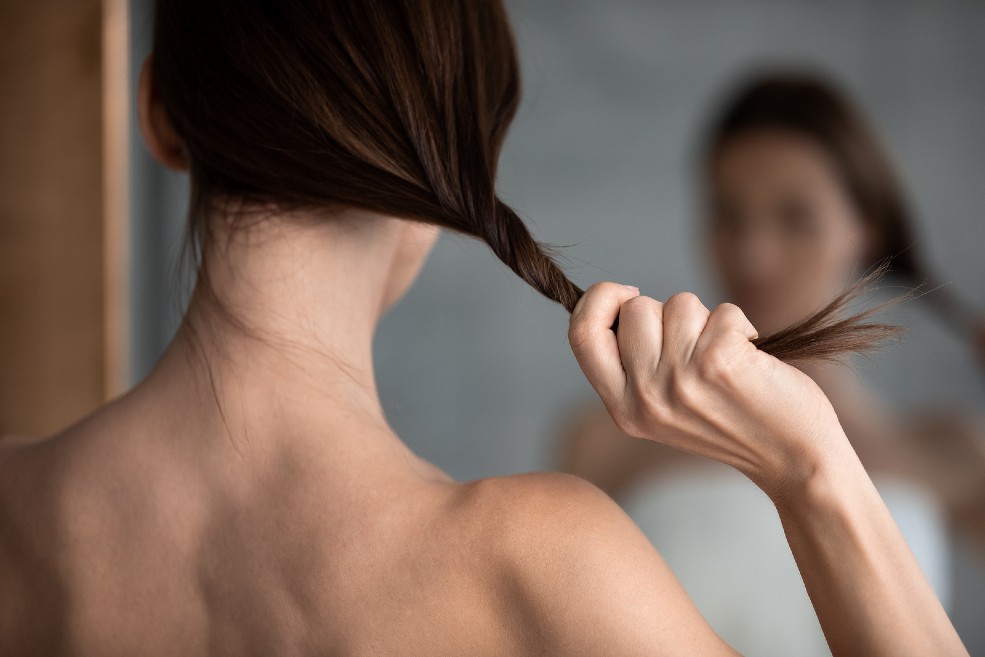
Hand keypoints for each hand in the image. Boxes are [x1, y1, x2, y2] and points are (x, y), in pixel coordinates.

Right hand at [567, 282, 848, 498]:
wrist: (793, 459)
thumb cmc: (732, 422)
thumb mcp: (664, 408)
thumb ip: (634, 365)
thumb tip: (621, 301)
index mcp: (622, 409)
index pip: (581, 334)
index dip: (599, 299)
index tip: (627, 293)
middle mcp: (644, 397)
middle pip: (634, 309)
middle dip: (668, 312)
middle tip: (696, 348)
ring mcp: (679, 380)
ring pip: (678, 304)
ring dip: (707, 319)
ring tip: (725, 355)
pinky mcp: (718, 363)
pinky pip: (721, 311)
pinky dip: (741, 324)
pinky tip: (749, 358)